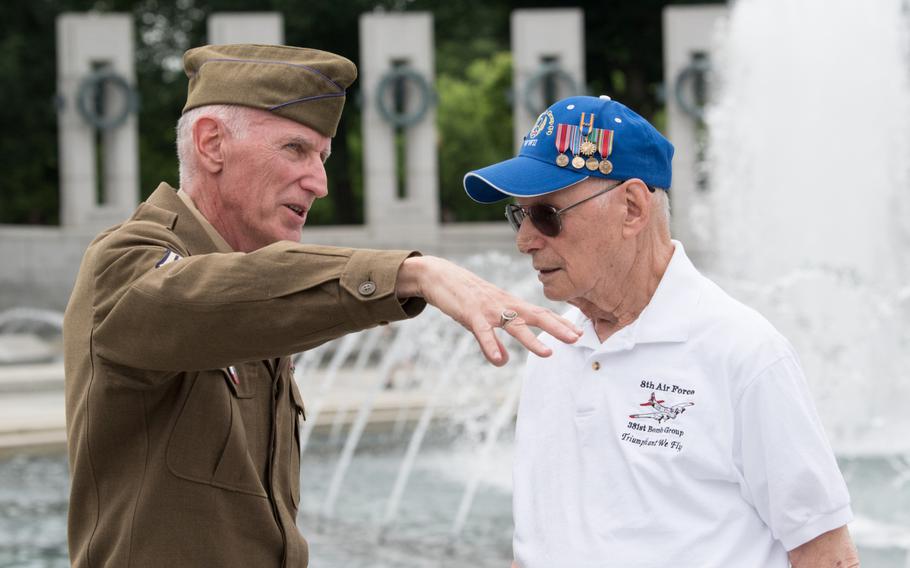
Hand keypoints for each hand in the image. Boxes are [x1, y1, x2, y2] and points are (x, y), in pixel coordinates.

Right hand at [396, 256, 581, 365]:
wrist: (440, 275)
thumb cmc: (464, 297)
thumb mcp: (482, 319)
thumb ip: (495, 341)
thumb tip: (503, 361)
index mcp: (509, 304)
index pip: (540, 313)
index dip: (559, 322)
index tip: (578, 332)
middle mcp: (504, 305)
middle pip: (536, 316)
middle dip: (557, 327)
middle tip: (577, 338)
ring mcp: (488, 309)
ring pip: (514, 324)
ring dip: (531, 340)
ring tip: (547, 354)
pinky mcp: (471, 314)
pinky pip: (483, 332)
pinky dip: (491, 346)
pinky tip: (498, 360)